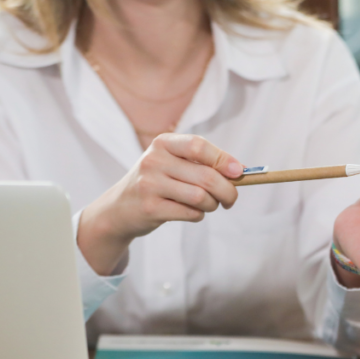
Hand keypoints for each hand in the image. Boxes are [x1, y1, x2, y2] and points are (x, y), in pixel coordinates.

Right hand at [78, 134, 242, 274]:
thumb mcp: (173, 164)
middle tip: (231, 199)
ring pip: (201, 196)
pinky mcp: (150, 208)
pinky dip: (199, 215)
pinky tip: (192, 212)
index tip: (239, 172)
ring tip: (208, 205)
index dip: (223, 159)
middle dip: (228, 191)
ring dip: (212, 205)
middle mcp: (153, 160)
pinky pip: (191, 213)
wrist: (119, 208)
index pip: (199, 146)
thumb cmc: (157, 182)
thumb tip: (240, 171)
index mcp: (163, 143)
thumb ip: (203, 164)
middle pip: (206, 176)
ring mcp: (149, 184)